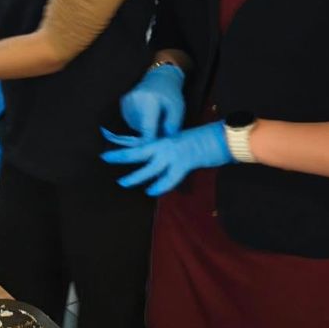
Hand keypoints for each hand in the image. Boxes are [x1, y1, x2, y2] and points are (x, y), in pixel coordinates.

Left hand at [101, 121, 232, 195]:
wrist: (224, 136)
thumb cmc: (206, 140)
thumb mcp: (181, 142)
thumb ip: (168, 151)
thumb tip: (159, 161)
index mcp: (165, 139)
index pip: (140, 141)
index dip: (124, 143)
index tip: (110, 142)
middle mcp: (167, 144)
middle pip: (138, 150)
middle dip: (121, 155)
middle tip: (104, 157)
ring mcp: (174, 153)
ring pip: (149, 166)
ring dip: (135, 176)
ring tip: (122, 182)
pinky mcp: (184, 163)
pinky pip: (168, 178)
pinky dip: (159, 186)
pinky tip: (150, 190)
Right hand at [120, 63, 185, 139]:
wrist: (160, 77)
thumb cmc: (171, 94)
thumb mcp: (178, 108)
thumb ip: (173, 125)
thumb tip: (164, 141)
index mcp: (148, 100)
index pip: (147, 129)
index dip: (151, 142)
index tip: (156, 151)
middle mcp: (133, 101)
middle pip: (141, 130)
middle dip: (152, 133)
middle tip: (163, 129)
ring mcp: (126, 103)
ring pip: (136, 128)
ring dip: (146, 128)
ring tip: (156, 118)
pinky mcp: (123, 105)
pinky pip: (132, 123)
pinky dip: (141, 123)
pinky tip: (148, 114)